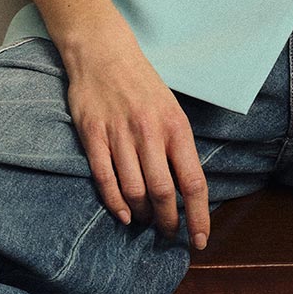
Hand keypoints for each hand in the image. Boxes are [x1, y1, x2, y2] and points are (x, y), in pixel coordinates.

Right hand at [60, 32, 210, 249]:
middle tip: (167, 234)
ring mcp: (119, 134)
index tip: (200, 241)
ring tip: (144, 221)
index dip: (198, 217)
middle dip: (167, 222)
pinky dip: (115, 203)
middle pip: (162, 192)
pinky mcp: (93, 134)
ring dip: (141, 214)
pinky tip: (123, 214)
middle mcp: (150, 132)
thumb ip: (178, 147)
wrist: (103, 52)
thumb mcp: (172, 111)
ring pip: (134, 190)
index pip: (193, 182)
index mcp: (176, 127)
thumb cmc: (142, 85)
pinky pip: (105, 178)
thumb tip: (186, 189)